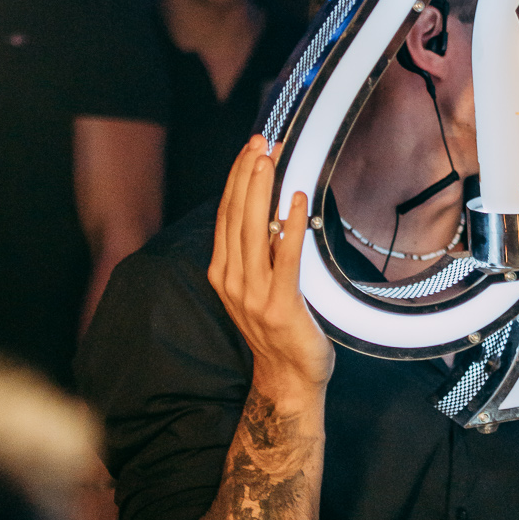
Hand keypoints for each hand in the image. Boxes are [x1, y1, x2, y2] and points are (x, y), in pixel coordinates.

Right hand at [208, 137, 334, 403]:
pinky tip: (295, 201)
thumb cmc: (279, 330)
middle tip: (259, 140)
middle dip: (246, 174)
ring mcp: (253, 294)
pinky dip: (290, 226)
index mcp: (223, 273)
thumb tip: (271, 211)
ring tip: (269, 158)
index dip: (236, 179)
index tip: (250, 149)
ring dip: (261, 190)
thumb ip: (259, 253)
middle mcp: (231, 280)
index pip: (226, 215)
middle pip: (236, 216)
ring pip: (253, 230)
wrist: (288, 379)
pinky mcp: (280, 304)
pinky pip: (285, 257)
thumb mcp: (259, 286)